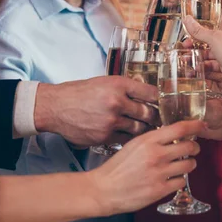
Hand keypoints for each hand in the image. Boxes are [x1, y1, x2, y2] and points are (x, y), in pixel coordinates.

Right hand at [34, 76, 158, 146]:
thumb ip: (126, 88)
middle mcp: (117, 102)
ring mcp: (111, 121)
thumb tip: (147, 96)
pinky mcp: (104, 136)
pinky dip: (131, 139)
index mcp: (119, 85)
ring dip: (145, 130)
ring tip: (149, 130)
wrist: (56, 107)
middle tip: (161, 121)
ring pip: (139, 129)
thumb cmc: (79, 93)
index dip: (161, 101)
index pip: (151, 93)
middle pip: (149, 113)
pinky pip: (126, 139)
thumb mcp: (105, 82)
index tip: (166, 105)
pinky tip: (134, 138)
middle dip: (157, 118)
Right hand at [88, 121, 203, 214]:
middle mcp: (156, 155)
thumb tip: (172, 135)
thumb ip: (153, 139)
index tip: (202, 125)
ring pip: (190, 165)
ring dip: (189, 164)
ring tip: (182, 165)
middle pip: (190, 146)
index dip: (195, 125)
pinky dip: (179, 180)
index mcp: (148, 140)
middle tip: (192, 149)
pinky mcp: (160, 190)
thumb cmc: (117, 167)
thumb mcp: (133, 145)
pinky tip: (172, 179)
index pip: (180, 128)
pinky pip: (181, 182)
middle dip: (194, 147)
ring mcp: (160, 173)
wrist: (104, 190)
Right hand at [183, 0, 221, 96]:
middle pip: (212, 33)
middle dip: (198, 37)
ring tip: (185, 56)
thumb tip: (187, 19)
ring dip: (197, 54)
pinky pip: (209, 66)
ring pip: (208, 51)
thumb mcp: (214, 38)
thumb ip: (199, 31)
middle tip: (186, 39)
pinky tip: (192, 70)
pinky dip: (201, 68)